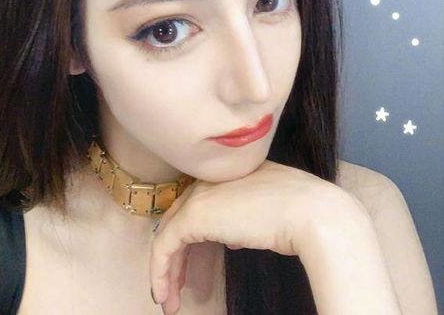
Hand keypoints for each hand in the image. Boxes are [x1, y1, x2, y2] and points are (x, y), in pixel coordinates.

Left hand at [149, 158, 357, 313]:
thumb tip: (232, 238)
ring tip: (168, 300)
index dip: (190, 240)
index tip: (191, 269)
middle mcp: (210, 180)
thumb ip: (245, 217)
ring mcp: (201, 195)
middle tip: (175, 288)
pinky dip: (161, 271)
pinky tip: (165, 294)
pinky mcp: (194, 214)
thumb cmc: (303, 213)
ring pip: (169, 234)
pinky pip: (165, 245)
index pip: (198, 206)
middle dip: (175, 259)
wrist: (312, 213)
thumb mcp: (268, 211)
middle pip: (180, 221)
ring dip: (166, 270)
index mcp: (227, 174)